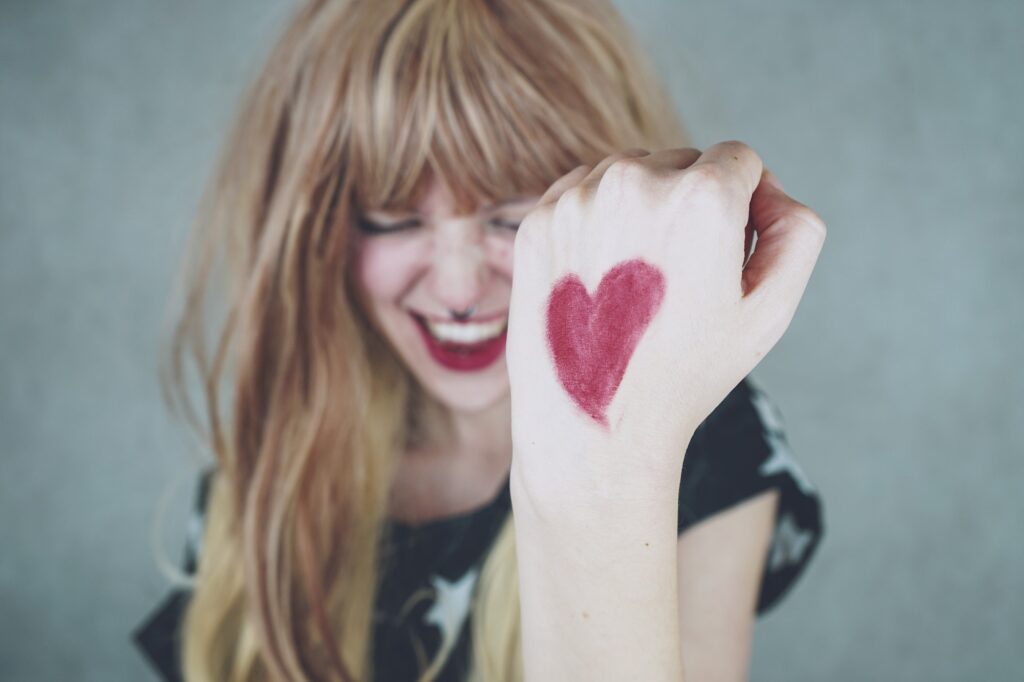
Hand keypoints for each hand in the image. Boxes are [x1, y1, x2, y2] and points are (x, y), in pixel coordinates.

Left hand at [506, 142, 825, 508]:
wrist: (595, 426)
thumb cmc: (687, 373)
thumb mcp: (770, 310)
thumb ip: (796, 230)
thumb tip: (769, 188)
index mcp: (702, 196)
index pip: (739, 160)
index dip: (743, 206)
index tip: (725, 254)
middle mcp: (636, 182)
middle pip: (681, 162)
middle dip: (690, 205)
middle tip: (679, 281)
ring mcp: (577, 200)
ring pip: (628, 175)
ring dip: (640, 211)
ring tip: (636, 287)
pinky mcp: (537, 222)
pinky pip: (581, 196)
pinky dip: (595, 224)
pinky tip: (600, 281)